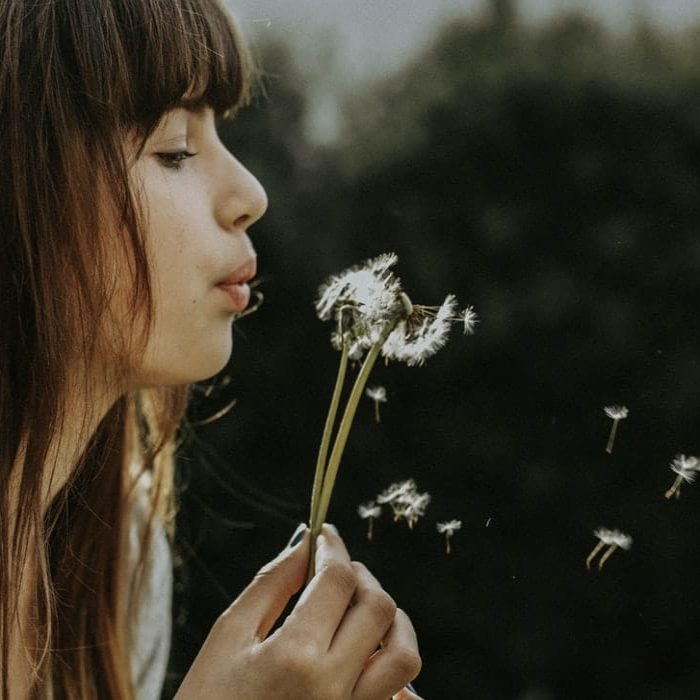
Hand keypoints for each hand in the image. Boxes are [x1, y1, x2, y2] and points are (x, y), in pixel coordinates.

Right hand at [174, 524, 420, 699]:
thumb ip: (271, 583)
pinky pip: (399, 697)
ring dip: (391, 620)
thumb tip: (306, 544)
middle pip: (378, 608)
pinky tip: (366, 653)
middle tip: (337, 569)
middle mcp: (333, 687)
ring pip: (404, 654)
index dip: (334, 548)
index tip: (325, 535)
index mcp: (295, 656)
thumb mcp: (228, 636)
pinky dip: (392, 667)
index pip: (338, 580)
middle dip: (361, 576)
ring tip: (361, 609)